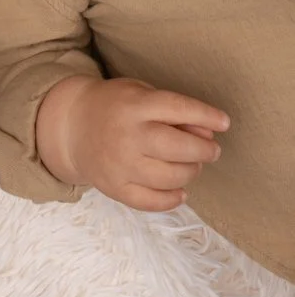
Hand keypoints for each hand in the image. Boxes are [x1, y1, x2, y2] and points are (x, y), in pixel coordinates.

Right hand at [35, 75, 227, 211]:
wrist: (71, 125)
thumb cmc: (114, 106)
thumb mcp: (140, 94)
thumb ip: (173, 112)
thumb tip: (208, 136)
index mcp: (133, 105)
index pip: (177, 108)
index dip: (205, 115)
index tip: (224, 122)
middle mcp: (127, 135)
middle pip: (177, 148)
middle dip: (204, 151)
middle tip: (212, 150)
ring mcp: (120, 164)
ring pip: (171, 177)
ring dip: (191, 172)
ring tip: (192, 164)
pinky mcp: (115, 188)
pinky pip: (153, 202)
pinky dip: (173, 199)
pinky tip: (180, 190)